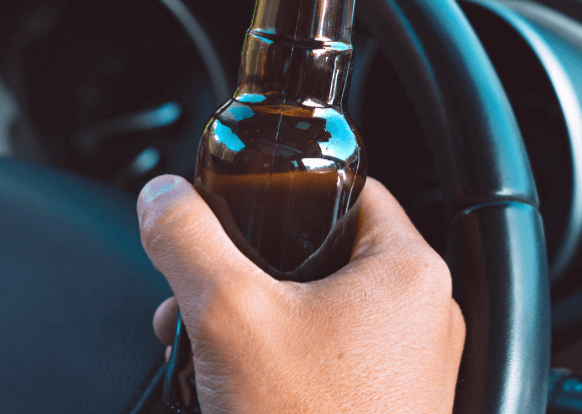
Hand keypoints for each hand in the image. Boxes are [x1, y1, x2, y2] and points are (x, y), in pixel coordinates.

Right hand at [138, 175, 465, 413]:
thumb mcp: (228, 315)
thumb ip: (187, 240)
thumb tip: (162, 196)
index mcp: (406, 271)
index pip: (348, 190)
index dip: (284, 189)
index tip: (239, 202)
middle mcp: (419, 315)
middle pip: (318, 251)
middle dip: (243, 266)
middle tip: (199, 284)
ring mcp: (403, 367)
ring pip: (311, 307)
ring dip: (247, 314)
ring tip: (198, 341)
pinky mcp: (379, 405)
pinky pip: (320, 356)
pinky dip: (270, 356)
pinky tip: (223, 382)